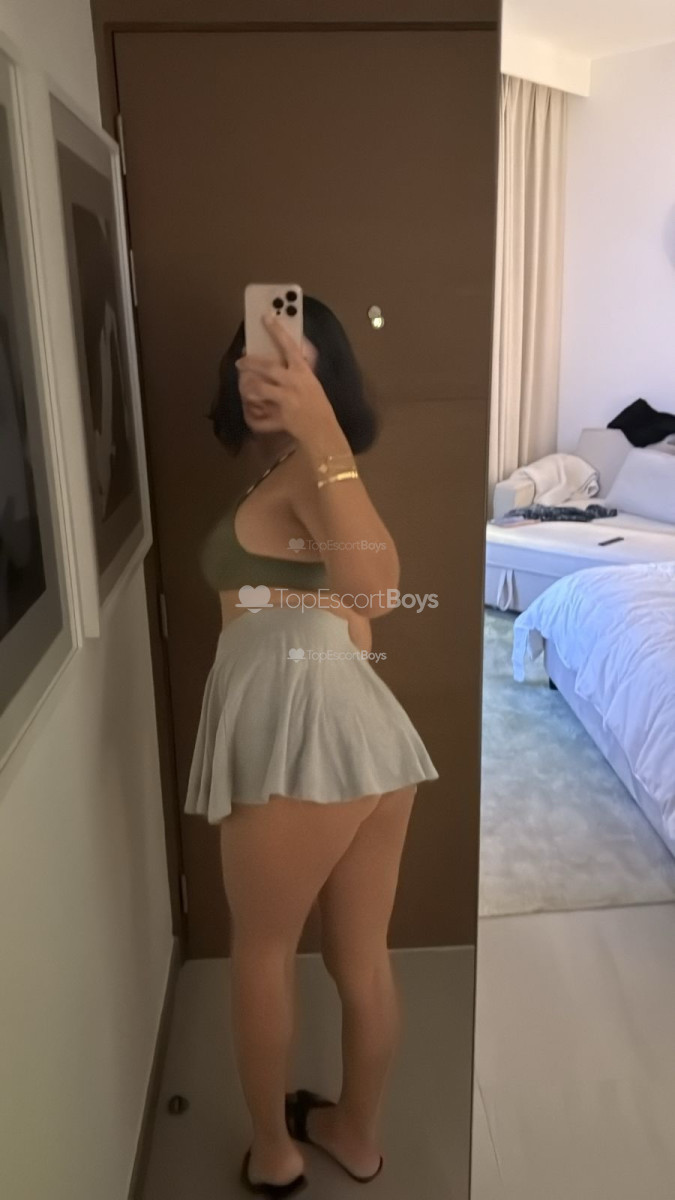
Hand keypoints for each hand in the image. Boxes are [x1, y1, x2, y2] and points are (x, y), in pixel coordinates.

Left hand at [235, 313, 339, 446]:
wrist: (323, 431)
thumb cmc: (318, 405)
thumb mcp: (312, 382)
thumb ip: (298, 370)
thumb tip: (289, 352)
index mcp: (303, 372)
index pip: (288, 346)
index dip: (276, 331)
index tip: (265, 317)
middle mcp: (293, 383)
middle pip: (266, 367)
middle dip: (249, 362)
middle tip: (240, 362)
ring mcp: (286, 401)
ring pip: (258, 389)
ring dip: (247, 387)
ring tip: (243, 386)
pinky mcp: (280, 419)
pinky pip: (260, 418)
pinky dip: (252, 418)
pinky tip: (249, 413)